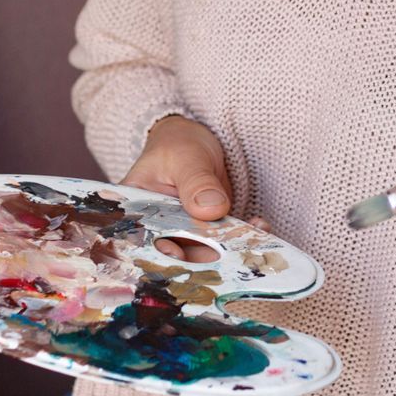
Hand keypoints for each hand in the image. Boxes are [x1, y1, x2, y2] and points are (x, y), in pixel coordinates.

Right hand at [124, 115, 267, 261]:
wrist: (197, 139)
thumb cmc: (178, 143)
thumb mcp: (185, 157)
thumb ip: (196, 182)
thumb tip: (211, 209)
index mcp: (136, 210)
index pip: (143, 237)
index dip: (157, 250)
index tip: (178, 253)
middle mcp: (157, 227)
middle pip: (174, 250)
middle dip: (200, 256)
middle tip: (225, 255)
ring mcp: (184, 231)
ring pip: (203, 250)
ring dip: (227, 249)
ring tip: (251, 238)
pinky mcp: (207, 230)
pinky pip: (223, 240)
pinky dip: (242, 237)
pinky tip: (259, 227)